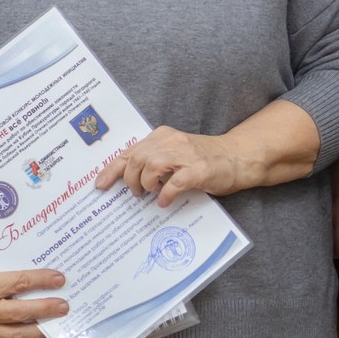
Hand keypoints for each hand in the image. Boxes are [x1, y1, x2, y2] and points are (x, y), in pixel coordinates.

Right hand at [0, 249, 66, 337]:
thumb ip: (7, 275)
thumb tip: (40, 280)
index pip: (19, 283)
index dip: (42, 281)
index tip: (59, 279)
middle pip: (21, 312)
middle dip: (46, 309)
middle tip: (64, 306)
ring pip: (15, 334)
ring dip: (39, 331)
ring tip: (56, 327)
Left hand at [97, 126, 255, 204]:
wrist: (239, 157)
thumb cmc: (204, 160)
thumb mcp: (174, 155)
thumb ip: (153, 161)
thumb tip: (128, 180)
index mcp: (162, 136)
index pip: (129, 152)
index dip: (111, 169)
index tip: (100, 185)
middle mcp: (171, 141)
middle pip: (137, 159)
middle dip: (130, 180)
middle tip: (136, 194)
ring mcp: (186, 154)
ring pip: (151, 166)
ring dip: (146, 184)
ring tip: (151, 194)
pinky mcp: (199, 169)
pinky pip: (174, 183)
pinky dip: (165, 194)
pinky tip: (164, 201)